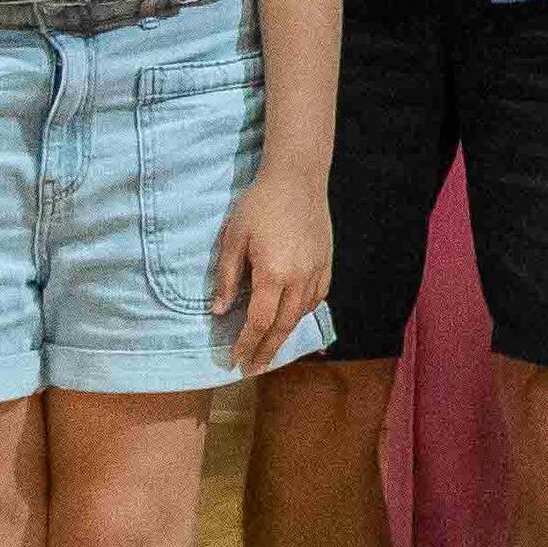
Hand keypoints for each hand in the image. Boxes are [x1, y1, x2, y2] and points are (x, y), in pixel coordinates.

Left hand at [211, 160, 334, 368]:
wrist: (298, 178)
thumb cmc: (259, 205)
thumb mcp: (233, 239)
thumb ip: (227, 278)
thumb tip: (220, 311)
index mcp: (273, 274)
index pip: (259, 321)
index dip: (246, 344)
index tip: (235, 360)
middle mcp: (299, 279)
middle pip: (283, 325)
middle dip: (267, 350)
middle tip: (254, 368)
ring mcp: (317, 271)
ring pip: (301, 314)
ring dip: (285, 333)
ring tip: (270, 346)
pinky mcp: (327, 263)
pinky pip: (317, 297)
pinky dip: (303, 312)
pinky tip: (293, 316)